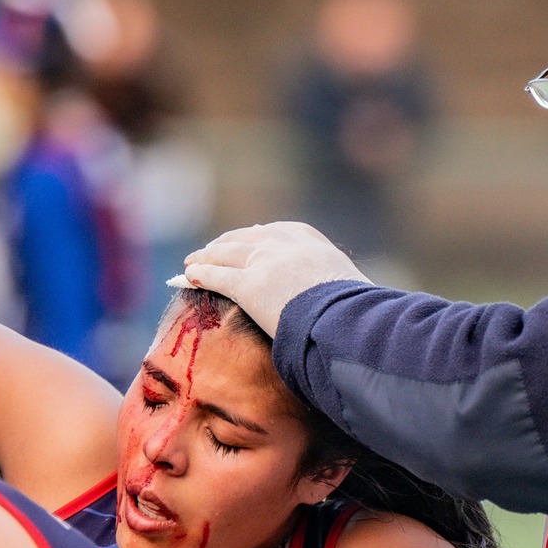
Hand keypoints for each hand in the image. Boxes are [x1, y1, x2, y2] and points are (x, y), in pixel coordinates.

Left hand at [180, 222, 364, 335]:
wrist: (345, 317)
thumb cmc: (359, 311)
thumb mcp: (356, 288)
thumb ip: (344, 289)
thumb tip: (360, 305)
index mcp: (312, 242)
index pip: (279, 231)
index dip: (259, 235)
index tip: (250, 234)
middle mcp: (284, 244)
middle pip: (247, 238)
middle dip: (227, 243)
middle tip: (213, 248)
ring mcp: (263, 262)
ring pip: (226, 254)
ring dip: (206, 256)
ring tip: (192, 261)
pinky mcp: (247, 286)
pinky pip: (216, 277)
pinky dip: (200, 275)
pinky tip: (187, 276)